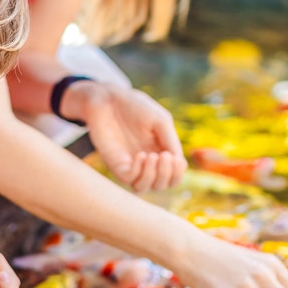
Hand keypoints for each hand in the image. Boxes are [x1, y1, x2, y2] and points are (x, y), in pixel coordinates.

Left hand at [65, 82, 186, 191]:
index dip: (177, 173)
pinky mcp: (115, 163)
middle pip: (161, 185)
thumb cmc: (136, 106)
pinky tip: (140, 156)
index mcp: (160, 153)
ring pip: (144, 187)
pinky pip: (128, 180)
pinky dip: (138, 172)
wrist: (108, 99)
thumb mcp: (160, 120)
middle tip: (164, 156)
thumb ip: (171, 141)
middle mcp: (146, 163)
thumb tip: (179, 163)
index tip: (174, 157)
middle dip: (166, 175)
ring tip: (151, 156)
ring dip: (152, 176)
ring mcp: (130, 164)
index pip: (173, 177)